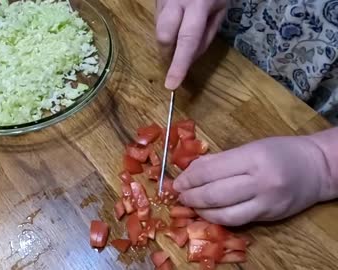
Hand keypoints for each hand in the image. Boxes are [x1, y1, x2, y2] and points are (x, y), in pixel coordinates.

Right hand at [155, 0, 227, 89]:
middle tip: (178, 54)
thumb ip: (206, 36)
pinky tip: (178, 18)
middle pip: (163, 36)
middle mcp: (176, 2)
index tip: (171, 85)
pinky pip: (157, 20)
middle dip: (168, 51)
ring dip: (168, 38)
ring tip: (183, 27)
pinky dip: (166, 27)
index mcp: (198, 5)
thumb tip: (189, 59)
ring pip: (157, 29)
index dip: (178, 65)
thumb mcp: (222, 9)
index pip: (186, 41)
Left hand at [173, 136, 334, 225]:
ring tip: (191, 205)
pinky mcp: (269, 216)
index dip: (189, 178)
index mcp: (252, 157)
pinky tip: (209, 212)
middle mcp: (259, 181)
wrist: (316, 168)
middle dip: (191, 196)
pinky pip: (238, 221)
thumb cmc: (280, 151)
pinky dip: (218, 218)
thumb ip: (219, 160)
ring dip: (201, 211)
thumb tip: (190, 170)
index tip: (177, 181)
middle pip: (214, 194)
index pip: (210, 171)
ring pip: (224, 213)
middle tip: (179, 195)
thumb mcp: (250, 147)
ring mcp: (266, 201)